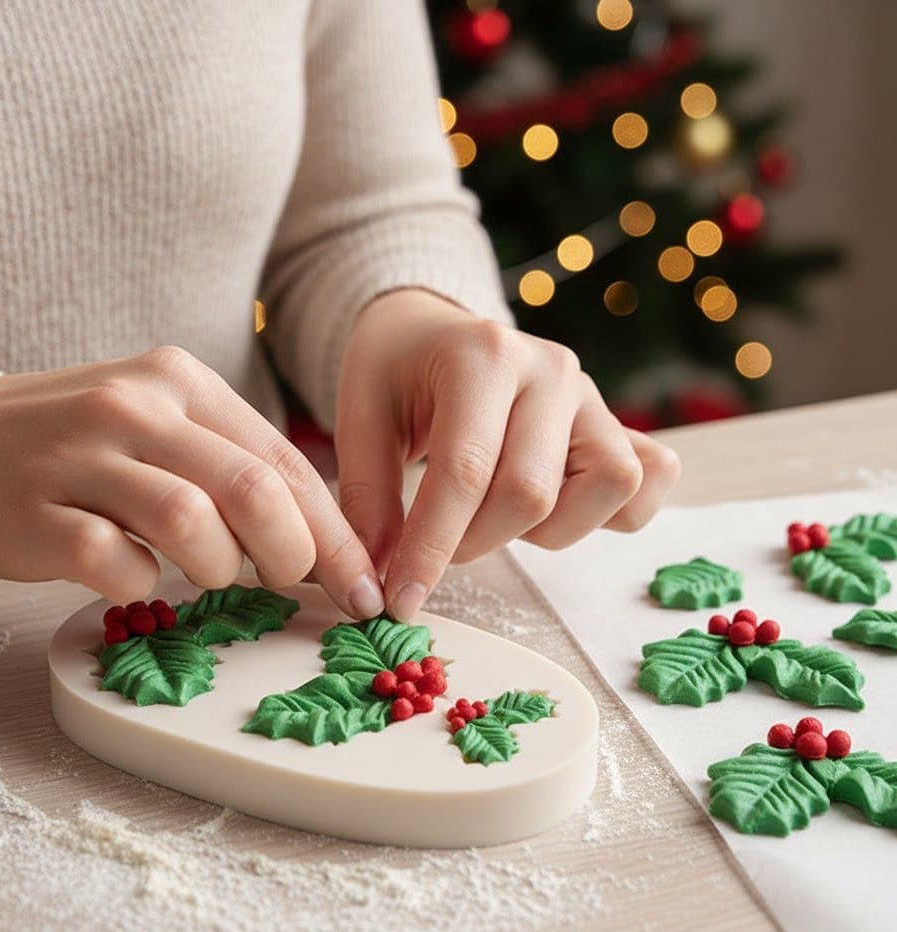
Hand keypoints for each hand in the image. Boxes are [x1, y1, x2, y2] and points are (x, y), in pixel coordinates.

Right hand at [0, 348, 383, 615]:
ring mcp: (80, 455)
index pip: (285, 461)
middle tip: (287, 582)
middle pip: (253, 488)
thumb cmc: (83, 445)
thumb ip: (234, 466)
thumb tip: (318, 538)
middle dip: (293, 554)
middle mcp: (137, 406)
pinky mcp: (33, 511)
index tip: (361, 585)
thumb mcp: (164, 426)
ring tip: (206, 572)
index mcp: (183, 382)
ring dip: (218, 567)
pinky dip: (138, 582)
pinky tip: (133, 574)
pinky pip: (111, 561)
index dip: (335, 533)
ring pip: (191, 520)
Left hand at [336, 290, 679, 619]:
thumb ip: (368, 499)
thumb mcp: (358, 417)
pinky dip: (610, 510)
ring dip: (549, 528)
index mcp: (482, 356)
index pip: (465, 471)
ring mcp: (591, 394)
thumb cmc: (396, 373)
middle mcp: (550, 369)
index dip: (432, 549)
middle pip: (532, 491)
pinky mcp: (615, 421)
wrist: (434, 330)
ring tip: (500, 513)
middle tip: (439, 542)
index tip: (402, 600)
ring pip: (608, 485)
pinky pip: (649, 476)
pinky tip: (557, 506)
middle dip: (475, 542)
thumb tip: (379, 585)